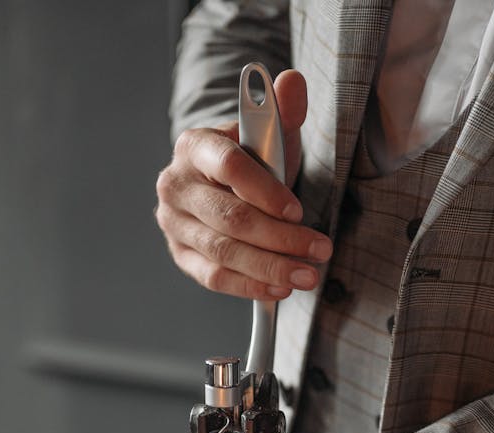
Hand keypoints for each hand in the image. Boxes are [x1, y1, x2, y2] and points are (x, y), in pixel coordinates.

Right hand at [155, 69, 333, 301]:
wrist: (224, 187)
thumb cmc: (251, 161)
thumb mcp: (269, 134)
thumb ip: (282, 110)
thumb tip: (292, 83)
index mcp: (194, 146)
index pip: (229, 167)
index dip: (266, 191)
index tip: (298, 211)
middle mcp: (176, 185)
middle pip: (231, 218)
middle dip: (280, 239)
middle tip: (319, 251)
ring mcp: (174, 224)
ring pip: (224, 252)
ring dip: (271, 268)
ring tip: (307, 275)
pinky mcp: (181, 256)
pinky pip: (214, 277)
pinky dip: (250, 286)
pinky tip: (280, 288)